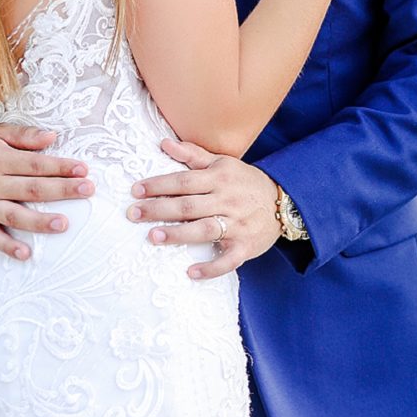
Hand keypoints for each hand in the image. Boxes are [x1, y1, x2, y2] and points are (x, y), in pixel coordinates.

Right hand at [0, 123, 94, 260]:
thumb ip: (24, 135)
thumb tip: (52, 136)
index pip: (36, 164)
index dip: (60, 167)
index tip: (83, 170)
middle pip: (31, 189)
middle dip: (61, 190)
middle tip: (87, 190)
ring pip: (14, 215)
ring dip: (39, 221)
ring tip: (64, 224)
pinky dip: (8, 246)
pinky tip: (26, 253)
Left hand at [126, 137, 282, 280]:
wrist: (283, 202)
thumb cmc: (245, 182)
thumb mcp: (223, 163)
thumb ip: (192, 155)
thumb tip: (164, 143)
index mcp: (219, 178)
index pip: (184, 181)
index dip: (159, 185)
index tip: (136, 190)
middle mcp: (227, 200)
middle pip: (189, 205)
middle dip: (159, 209)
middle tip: (133, 213)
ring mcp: (237, 225)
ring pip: (204, 229)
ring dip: (178, 234)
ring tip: (153, 236)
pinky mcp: (245, 247)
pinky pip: (227, 260)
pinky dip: (210, 268)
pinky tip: (191, 272)